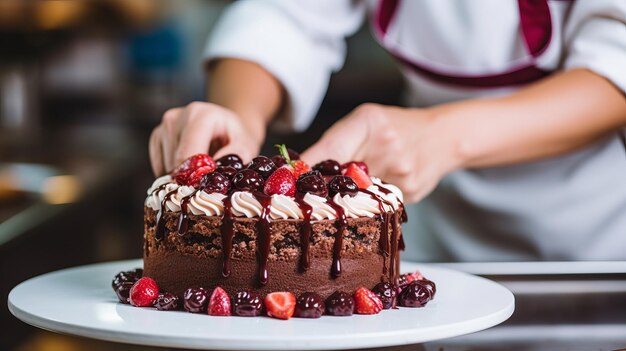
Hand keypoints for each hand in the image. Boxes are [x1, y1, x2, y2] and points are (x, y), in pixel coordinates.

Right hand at [149, 102, 263, 175]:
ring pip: (166, 168)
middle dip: (190, 180)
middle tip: (207, 184)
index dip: (195, 177)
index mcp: (201, 115)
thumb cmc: (236, 137)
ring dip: (182, 179)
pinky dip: (172, 175)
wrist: (225, 125)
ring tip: (201, 172)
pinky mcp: (157, 136)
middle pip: (175, 163)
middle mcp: (177, 116)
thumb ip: (239, 154)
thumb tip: (216, 168)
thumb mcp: (247, 144)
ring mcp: (164, 125)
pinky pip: (159, 167)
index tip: (206, 190)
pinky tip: (189, 169)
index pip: (187, 154)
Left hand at [301, 103, 459, 202]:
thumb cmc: (395, 127)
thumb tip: (298, 169)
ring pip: (358, 196)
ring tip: (343, 196)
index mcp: (369, 122)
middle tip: (301, 198)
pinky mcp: (409, 192)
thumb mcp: (365, 120)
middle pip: (341, 178)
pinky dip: (368, 202)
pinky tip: (373, 193)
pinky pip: (378, 203)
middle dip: (320, 189)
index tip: (285, 182)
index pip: (329, 149)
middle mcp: (385, 146)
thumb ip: (336, 142)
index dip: (305, 168)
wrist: (443, 136)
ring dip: (344, 199)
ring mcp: (400, 172)